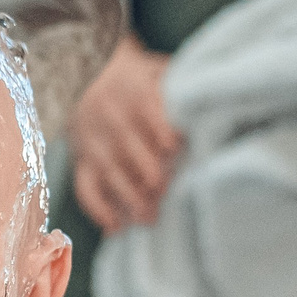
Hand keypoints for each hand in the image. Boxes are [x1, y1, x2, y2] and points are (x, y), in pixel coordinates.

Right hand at [72, 35, 178, 230]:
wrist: (86, 76)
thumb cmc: (136, 79)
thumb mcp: (155, 70)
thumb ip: (180, 83)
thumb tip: (214, 97)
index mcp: (133, 91)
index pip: (144, 109)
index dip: (158, 128)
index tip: (174, 146)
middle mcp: (110, 117)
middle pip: (125, 145)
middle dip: (145, 169)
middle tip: (163, 189)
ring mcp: (93, 143)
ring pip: (108, 172)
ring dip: (127, 196)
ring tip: (149, 217)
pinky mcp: (82, 162)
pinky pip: (85, 188)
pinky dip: (98, 209)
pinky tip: (116, 227)